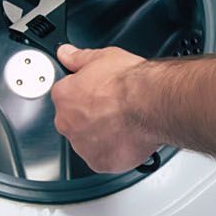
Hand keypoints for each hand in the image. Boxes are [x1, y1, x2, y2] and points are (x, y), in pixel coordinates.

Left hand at [50, 44, 162, 173]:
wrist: (151, 104)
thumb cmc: (129, 82)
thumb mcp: (101, 57)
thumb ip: (78, 57)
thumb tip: (66, 53)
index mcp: (64, 96)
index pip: (65, 96)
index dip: (83, 93)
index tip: (97, 92)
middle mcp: (68, 123)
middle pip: (74, 121)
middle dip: (89, 116)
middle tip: (112, 108)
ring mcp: (83, 145)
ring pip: (87, 142)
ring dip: (100, 135)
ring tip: (122, 124)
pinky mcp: (100, 162)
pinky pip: (103, 158)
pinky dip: (113, 152)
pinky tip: (126, 139)